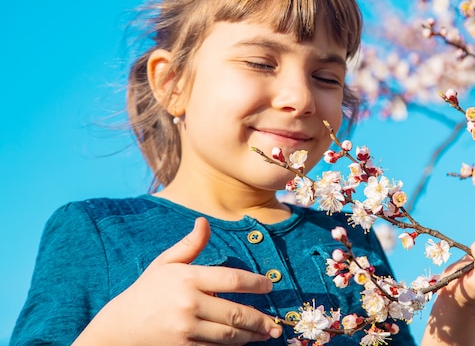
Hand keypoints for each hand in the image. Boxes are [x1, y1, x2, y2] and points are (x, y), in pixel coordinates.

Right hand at [74, 217, 281, 345]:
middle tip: (275, 323)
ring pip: (229, 335)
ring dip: (251, 336)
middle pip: (235, 312)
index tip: (270, 285)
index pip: (232, 279)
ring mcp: (186, 329)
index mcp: (188, 278)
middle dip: (260, 319)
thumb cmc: (146, 291)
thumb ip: (190, 244)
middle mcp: (189, 303)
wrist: (118, 328)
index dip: (256, 283)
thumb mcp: (165, 263)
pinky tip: (243, 343)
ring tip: (266, 333)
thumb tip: (205, 221)